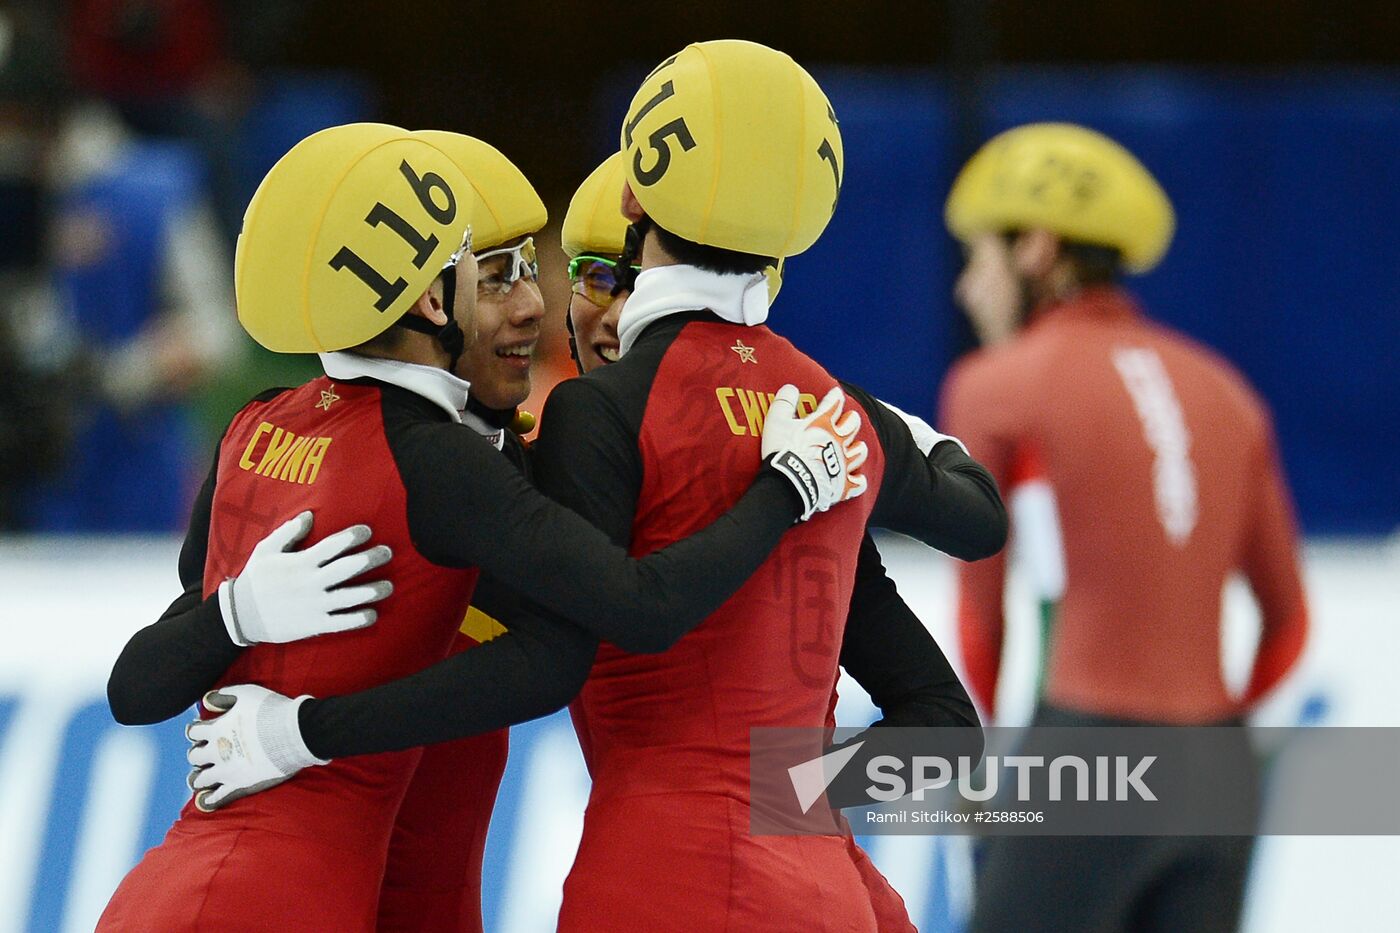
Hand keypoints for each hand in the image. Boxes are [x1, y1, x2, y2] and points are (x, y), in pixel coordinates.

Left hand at [186, 685, 326, 810]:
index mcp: (216, 729)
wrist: (295, 733)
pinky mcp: (240, 784)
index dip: (195, 730)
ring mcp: (227, 770)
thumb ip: (224, 696)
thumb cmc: (272, 710)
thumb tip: (207, 700)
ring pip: (200, 779)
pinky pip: (217, 797)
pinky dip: (208, 799)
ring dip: (199, 777)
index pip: (193, 732)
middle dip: (197, 754)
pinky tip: (207, 799)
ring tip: (203, 776)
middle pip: (194, 756)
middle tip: (205, 753)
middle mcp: (217, 751)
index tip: (201, 731)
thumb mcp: (246, 693)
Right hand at [218, 511, 392, 646]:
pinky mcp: (314, 624)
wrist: (240, 615)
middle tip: (388, 552)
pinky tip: (373, 613)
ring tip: (389, 586)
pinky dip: (359, 619)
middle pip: (348, 568)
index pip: (333, 545)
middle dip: (371, 558)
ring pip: (350, 597)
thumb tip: (310, 515)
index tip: (368, 531)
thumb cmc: (255, 579)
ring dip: (373, 590)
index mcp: (301, 562)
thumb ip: (289, 532)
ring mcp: (314, 605)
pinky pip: (342, 622)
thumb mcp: (266, 550)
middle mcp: (311, 583)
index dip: (353, 536)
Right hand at [761, 385, 868, 520]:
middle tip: (847, 419)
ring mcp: (843, 463)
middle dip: (851, 419)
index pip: (834, 403)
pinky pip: (859, 482)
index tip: (835, 393)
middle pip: (853, 424)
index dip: (835, 397)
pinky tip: (856, 478)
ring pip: (860, 451)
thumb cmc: (782, 451)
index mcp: (823, 424)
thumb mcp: (776, 422)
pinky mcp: (844, 485)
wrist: (789, 484)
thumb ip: (784, 403)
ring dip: (857, 447)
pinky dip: (858, 480)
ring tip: (853, 447)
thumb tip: (791, 388)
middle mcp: (838, 441)